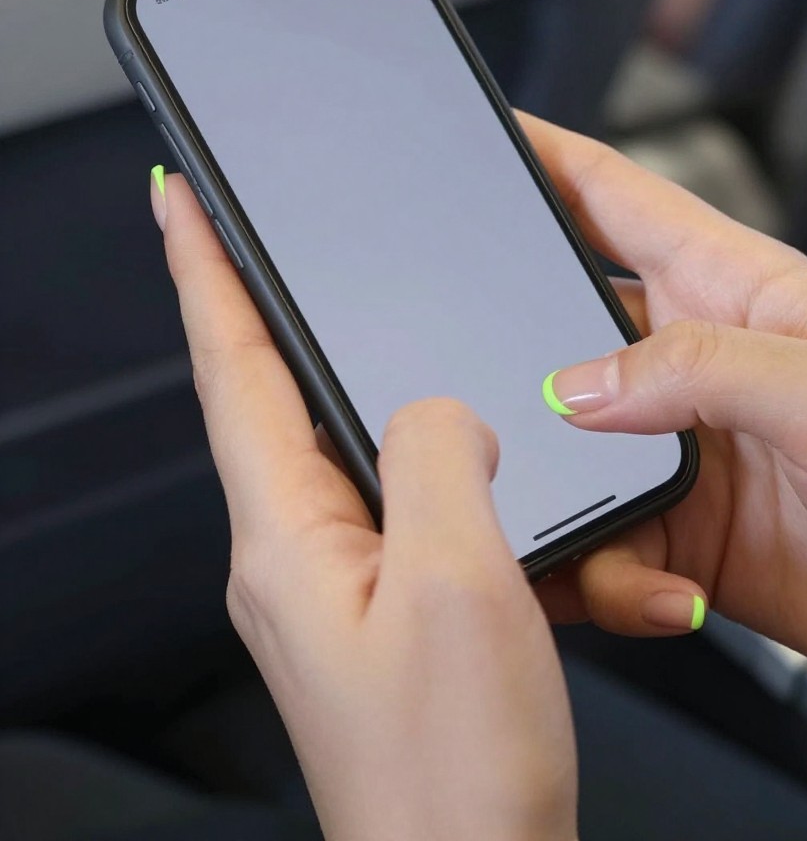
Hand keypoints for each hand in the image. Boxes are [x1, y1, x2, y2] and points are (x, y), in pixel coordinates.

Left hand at [151, 171, 576, 840]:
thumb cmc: (454, 773)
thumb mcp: (457, 580)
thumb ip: (436, 456)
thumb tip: (440, 408)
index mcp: (286, 539)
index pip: (230, 371)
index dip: (203, 274)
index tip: (178, 202)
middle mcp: (296, 557)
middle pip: (269, 398)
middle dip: (258, 307)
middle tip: (248, 233)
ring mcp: (338, 586)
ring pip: (341, 447)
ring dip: (352, 383)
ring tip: (355, 324)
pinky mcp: (386, 611)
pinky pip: (398, 501)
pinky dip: (427, 458)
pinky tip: (459, 451)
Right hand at [524, 115, 806, 694]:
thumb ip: (699, 372)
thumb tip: (576, 384)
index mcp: (737, 288)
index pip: (619, 197)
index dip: (546, 157)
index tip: (482, 134)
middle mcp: (698, 361)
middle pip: (565, 324)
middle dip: (512, 345)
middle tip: (468, 376)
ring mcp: (686, 448)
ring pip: (568, 447)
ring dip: (555, 488)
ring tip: (576, 522)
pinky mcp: (685, 532)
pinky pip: (605, 542)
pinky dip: (602, 573)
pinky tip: (653, 591)